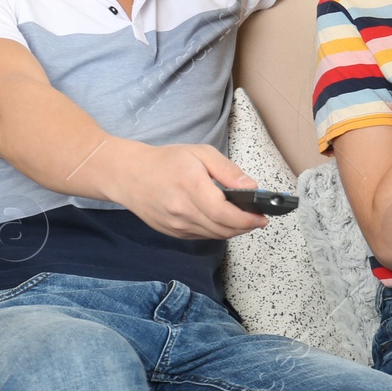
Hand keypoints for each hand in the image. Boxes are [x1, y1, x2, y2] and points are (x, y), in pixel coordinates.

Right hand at [107, 140, 265, 239]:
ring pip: (214, 235)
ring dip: (233, 230)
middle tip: (258, 218)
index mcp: (191, 187)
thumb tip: (251, 187)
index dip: (248, 219)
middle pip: (223, 229)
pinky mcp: (172, 232)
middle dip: (245, 226)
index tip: (262, 216)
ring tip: (244, 219)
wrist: (129, 175)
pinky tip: (222, 220)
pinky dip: (217, 231)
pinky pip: (202, 236)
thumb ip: (228, 171)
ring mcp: (176, 225)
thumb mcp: (201, 154)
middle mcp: (182, 211)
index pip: (226, 213)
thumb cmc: (165, 161)